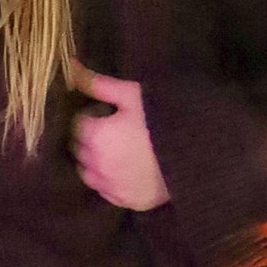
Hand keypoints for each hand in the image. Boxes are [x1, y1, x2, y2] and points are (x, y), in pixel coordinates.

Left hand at [68, 68, 171, 212]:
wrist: (196, 153)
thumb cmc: (162, 118)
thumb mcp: (130, 94)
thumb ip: (97, 83)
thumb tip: (71, 64)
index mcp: (94, 136)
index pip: (77, 124)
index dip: (91, 116)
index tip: (107, 113)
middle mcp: (96, 165)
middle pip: (80, 149)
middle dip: (90, 138)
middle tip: (113, 130)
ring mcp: (111, 187)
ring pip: (89, 173)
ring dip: (95, 162)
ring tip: (118, 151)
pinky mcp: (127, 202)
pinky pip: (107, 192)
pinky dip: (110, 182)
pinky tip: (126, 170)